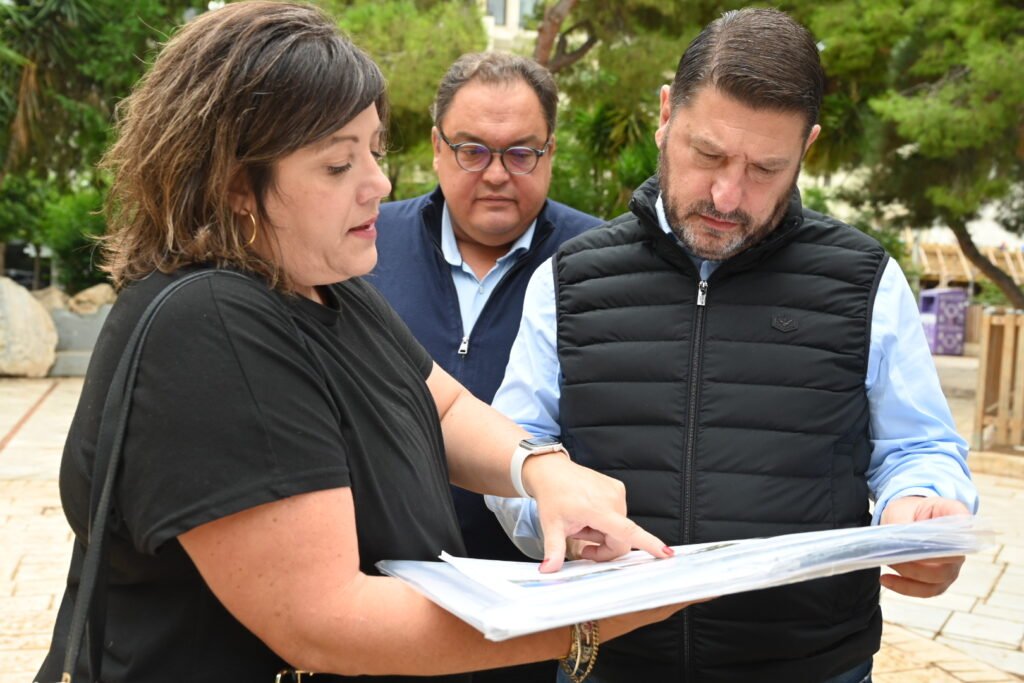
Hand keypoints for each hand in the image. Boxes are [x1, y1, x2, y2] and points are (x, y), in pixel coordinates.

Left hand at [521, 454, 672, 572]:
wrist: (551, 470)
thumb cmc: (552, 496)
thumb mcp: (551, 526)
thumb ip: (554, 551)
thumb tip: (548, 570)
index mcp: (598, 509)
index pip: (628, 531)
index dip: (649, 544)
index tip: (666, 553)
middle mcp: (612, 499)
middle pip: (621, 538)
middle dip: (603, 546)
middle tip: (581, 539)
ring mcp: (617, 492)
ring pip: (619, 528)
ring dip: (602, 533)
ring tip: (582, 522)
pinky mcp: (618, 488)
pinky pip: (618, 515)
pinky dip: (605, 520)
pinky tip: (588, 513)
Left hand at [879, 495, 970, 596]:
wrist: (905, 519)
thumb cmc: (907, 512)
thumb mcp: (902, 509)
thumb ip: (903, 523)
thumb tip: (900, 541)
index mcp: (954, 521)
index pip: (963, 526)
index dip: (951, 535)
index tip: (929, 538)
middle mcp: (959, 548)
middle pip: (949, 561)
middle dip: (920, 562)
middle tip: (896, 555)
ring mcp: (951, 567)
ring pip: (937, 580)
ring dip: (910, 575)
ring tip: (889, 564)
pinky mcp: (939, 581)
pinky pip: (926, 590)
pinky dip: (905, 588)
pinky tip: (886, 579)